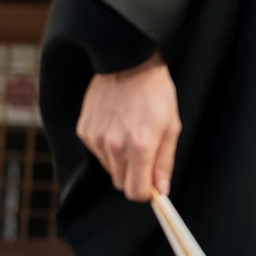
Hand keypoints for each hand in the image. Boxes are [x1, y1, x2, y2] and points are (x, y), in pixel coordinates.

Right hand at [76, 53, 179, 202]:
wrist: (127, 63)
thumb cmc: (156, 93)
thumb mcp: (171, 126)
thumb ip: (164, 162)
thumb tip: (162, 191)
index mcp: (140, 147)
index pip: (135, 192)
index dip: (145, 191)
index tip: (152, 183)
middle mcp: (114, 147)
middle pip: (121, 183)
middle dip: (134, 176)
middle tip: (145, 153)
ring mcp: (96, 139)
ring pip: (109, 168)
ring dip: (121, 160)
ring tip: (131, 133)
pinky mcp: (84, 131)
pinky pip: (97, 152)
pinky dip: (107, 146)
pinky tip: (116, 125)